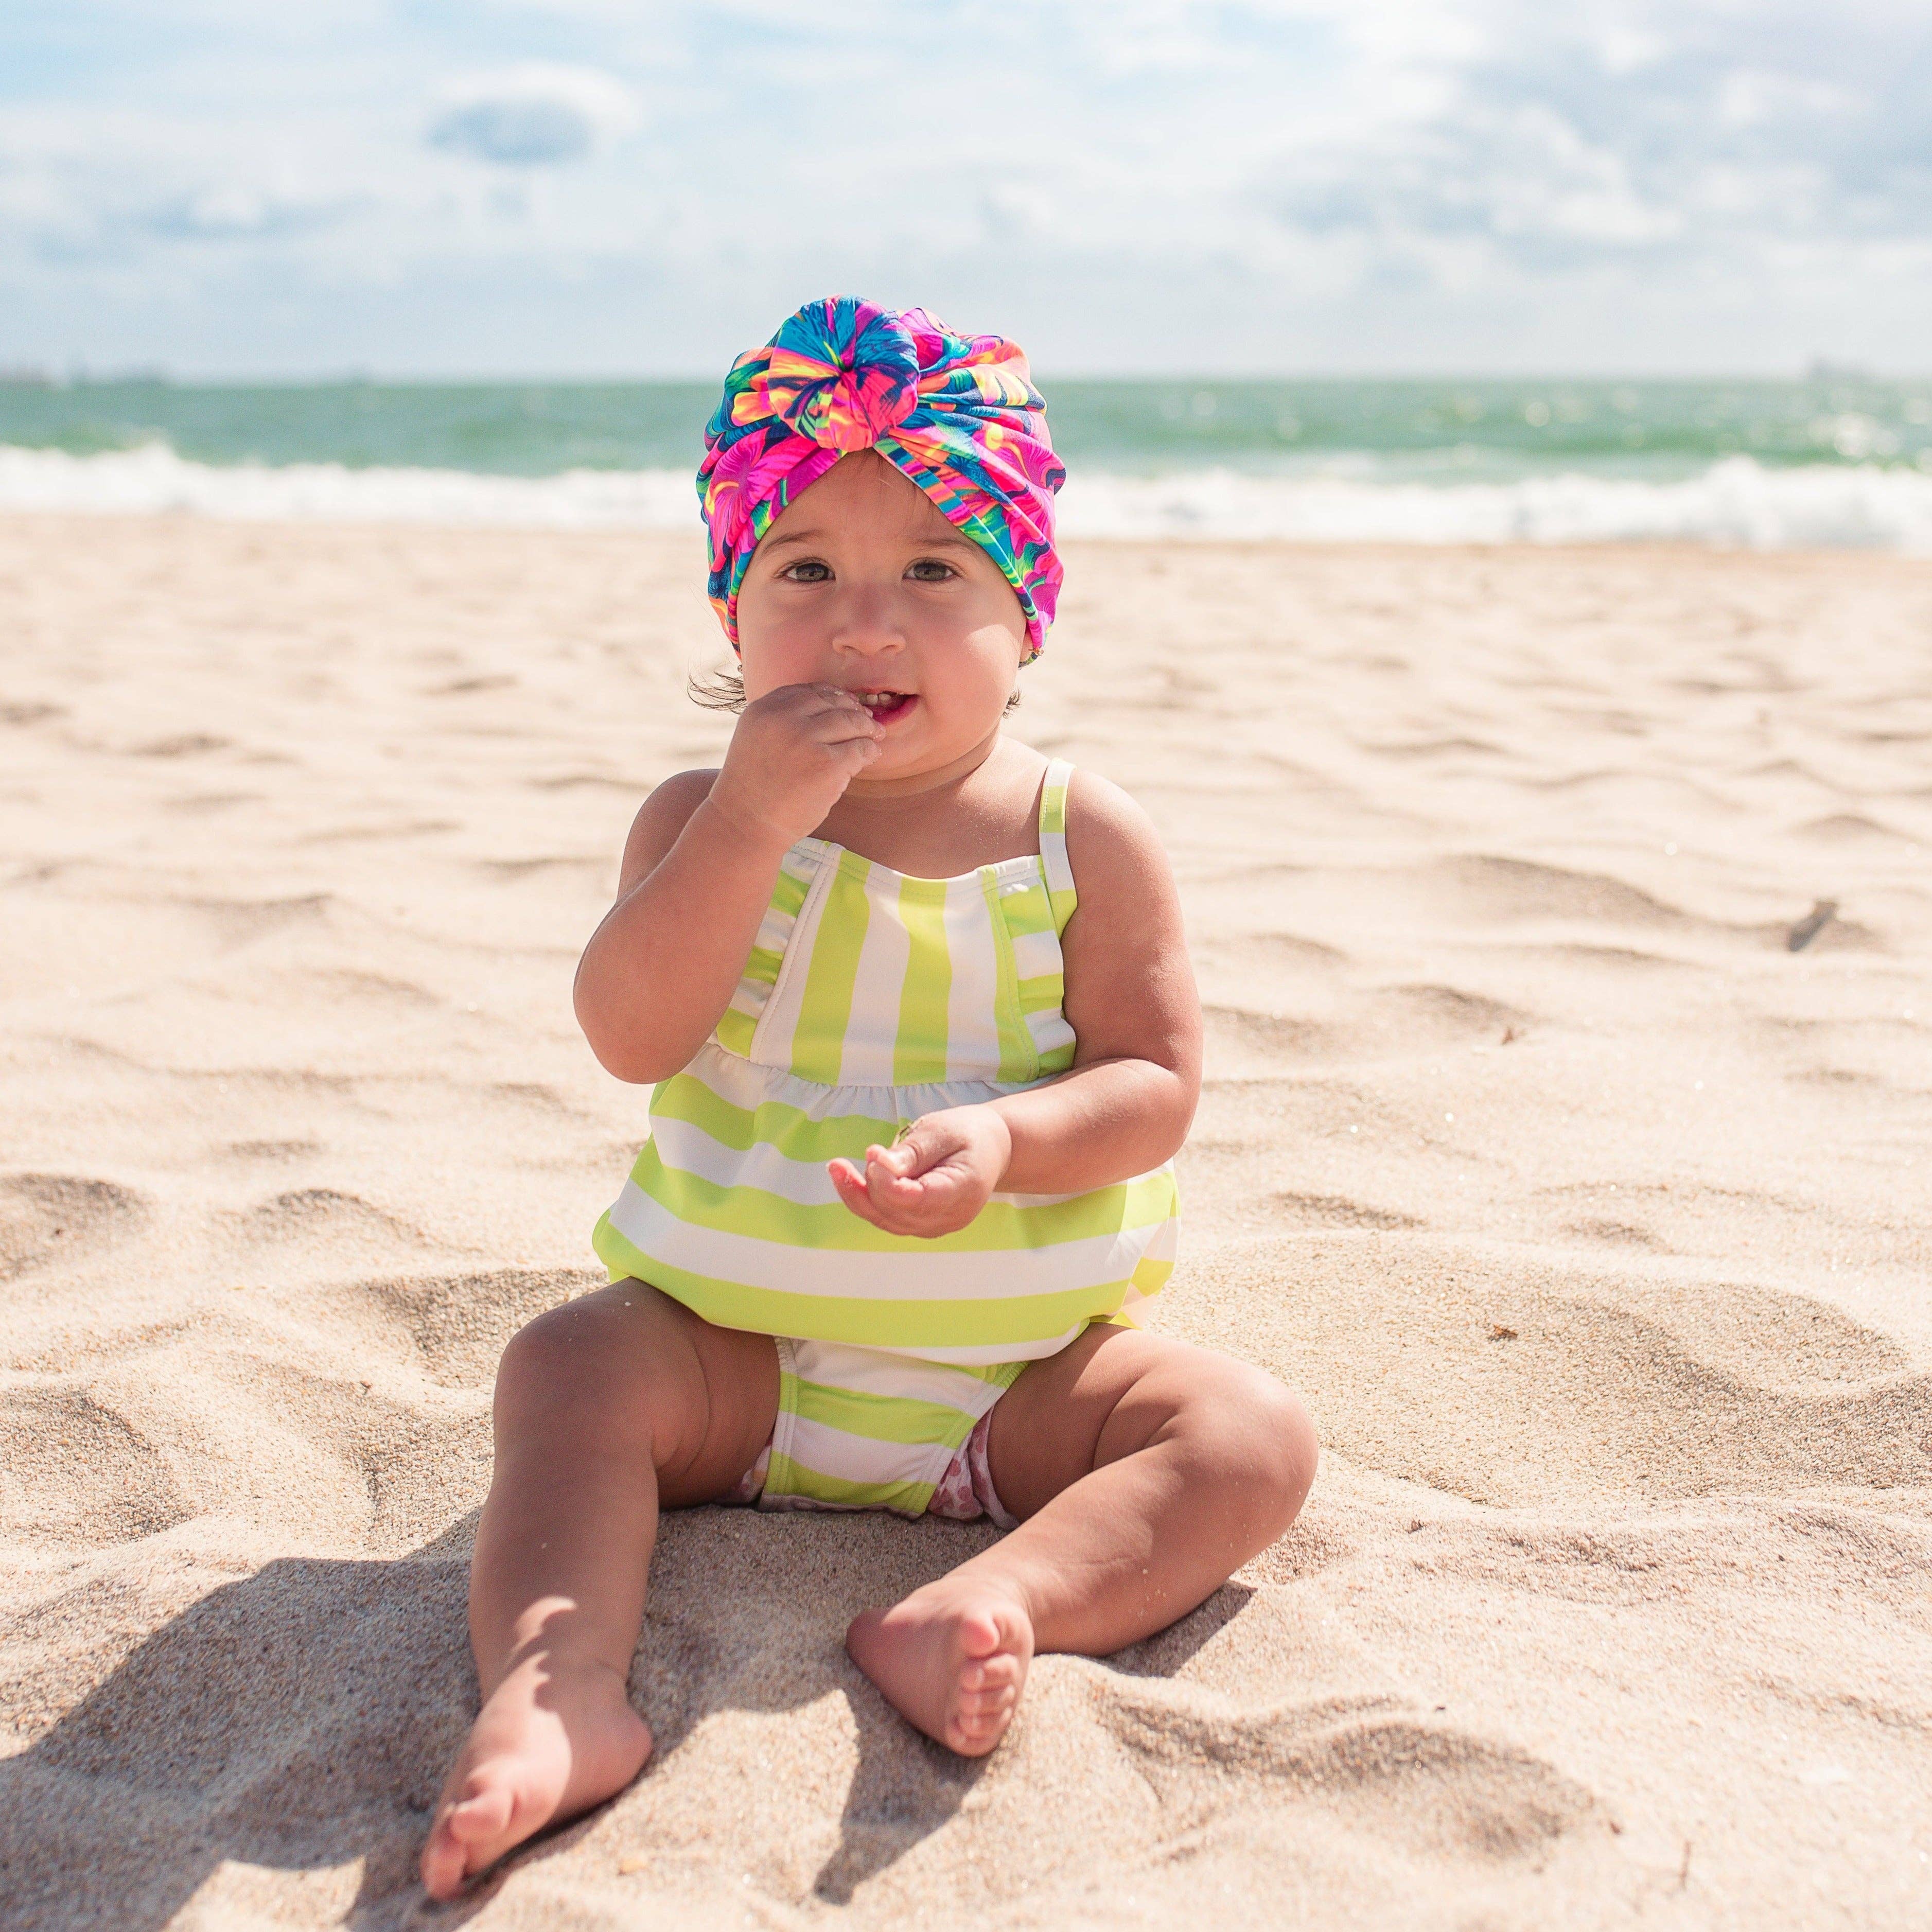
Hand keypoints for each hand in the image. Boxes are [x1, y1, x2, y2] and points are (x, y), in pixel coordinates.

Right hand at [706, 684, 883, 847]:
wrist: (745, 823)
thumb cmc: (754, 787)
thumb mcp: (757, 738)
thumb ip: (783, 720)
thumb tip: (832, 707)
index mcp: (763, 710)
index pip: (807, 691)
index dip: (832, 696)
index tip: (845, 704)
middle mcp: (783, 720)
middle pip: (832, 704)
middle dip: (853, 711)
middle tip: (867, 721)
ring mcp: (806, 741)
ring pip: (850, 723)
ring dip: (866, 729)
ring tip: (874, 736)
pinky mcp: (827, 765)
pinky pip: (859, 749)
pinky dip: (869, 751)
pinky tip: (871, 755)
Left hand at [828, 1106, 1012, 1238]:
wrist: (991, 1149)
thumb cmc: (967, 1134)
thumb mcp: (942, 1130)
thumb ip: (912, 1152)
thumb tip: (879, 1164)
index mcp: (963, 1189)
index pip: (916, 1200)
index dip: (887, 1180)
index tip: (873, 1151)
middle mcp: (950, 1217)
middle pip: (897, 1212)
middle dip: (872, 1183)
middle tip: (870, 1150)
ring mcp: (936, 1226)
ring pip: (886, 1221)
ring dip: (857, 1195)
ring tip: (838, 1167)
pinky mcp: (922, 1225)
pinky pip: (887, 1219)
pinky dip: (865, 1200)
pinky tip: (848, 1179)